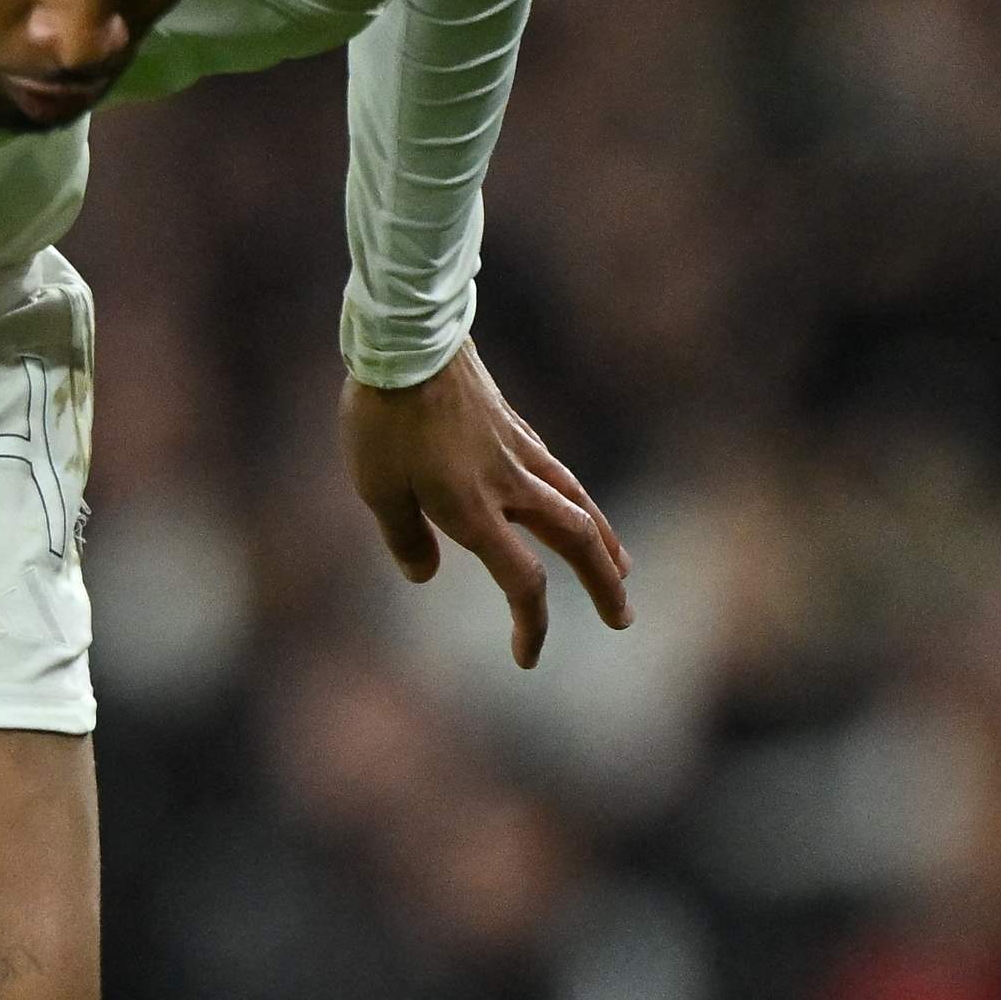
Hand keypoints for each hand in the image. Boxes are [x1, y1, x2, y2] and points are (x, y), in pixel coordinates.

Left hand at [342, 345, 630, 668]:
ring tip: (622, 568)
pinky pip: (557, 473)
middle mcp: (509, 484)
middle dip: (604, 584)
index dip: (532, 624)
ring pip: (578, 503)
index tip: (527, 658)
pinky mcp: (514, 426)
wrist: (409, 341)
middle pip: (575, 540)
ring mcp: (518, 451)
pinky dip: (577, 500)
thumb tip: (424, 575)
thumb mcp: (377, 487)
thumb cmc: (384, 418)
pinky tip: (574, 506)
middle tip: (623, 618)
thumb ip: (404, 538)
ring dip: (604, 542)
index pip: (522, 579)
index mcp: (475, 509)